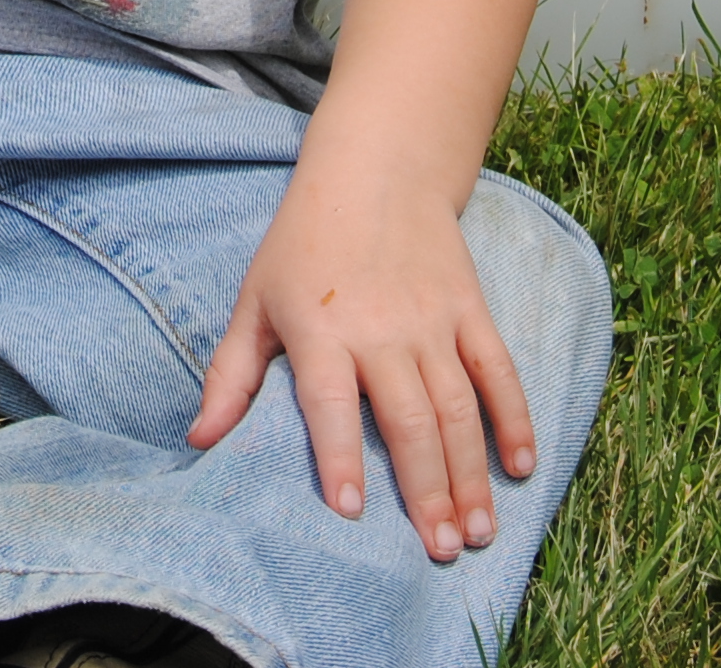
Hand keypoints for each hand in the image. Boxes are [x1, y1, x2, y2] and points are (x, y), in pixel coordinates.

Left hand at [187, 168, 535, 563]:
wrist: (374, 171)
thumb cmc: (303, 243)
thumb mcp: (255, 300)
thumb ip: (230, 375)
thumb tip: (199, 440)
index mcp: (320, 331)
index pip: (330, 403)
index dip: (340, 456)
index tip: (351, 511)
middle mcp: (381, 330)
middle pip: (409, 420)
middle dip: (427, 490)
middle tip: (442, 550)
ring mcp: (432, 320)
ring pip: (458, 407)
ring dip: (471, 473)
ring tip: (479, 532)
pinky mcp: (469, 309)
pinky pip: (497, 370)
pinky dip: (513, 418)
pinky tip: (521, 466)